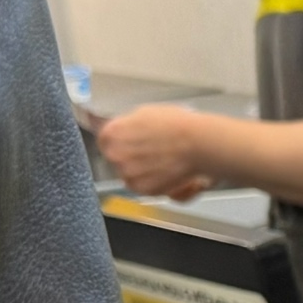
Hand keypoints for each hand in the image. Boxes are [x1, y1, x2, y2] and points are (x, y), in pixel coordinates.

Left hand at [98, 103, 216, 199]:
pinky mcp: (144, 190)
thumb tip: (125, 129)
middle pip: (118, 158)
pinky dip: (157, 181)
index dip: (119, 139)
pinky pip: (146, 186)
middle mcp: (115, 157)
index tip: (129, 139)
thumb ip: (128, 124)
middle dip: (132, 155)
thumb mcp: (145, 113)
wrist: (198, 144)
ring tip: (165, 160)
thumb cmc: (177, 125)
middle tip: (152, 149)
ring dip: (145, 169)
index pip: (104, 140)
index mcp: (111, 135)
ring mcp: (128, 175)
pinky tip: (171, 171)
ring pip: (132, 173)